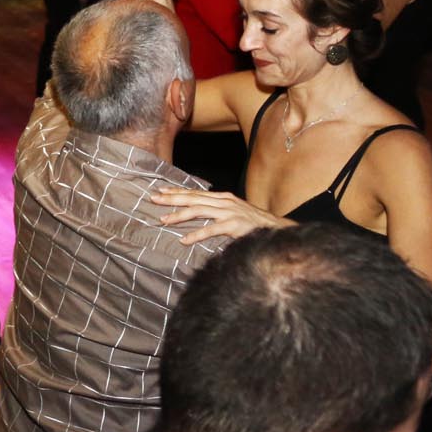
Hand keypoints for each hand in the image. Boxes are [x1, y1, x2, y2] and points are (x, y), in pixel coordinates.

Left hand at [150, 188, 291, 247]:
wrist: (277, 229)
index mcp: (222, 198)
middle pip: (193, 198)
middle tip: (153, 199)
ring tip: (164, 220)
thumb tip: (198, 213)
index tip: (160, 190)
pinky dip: (196, 234)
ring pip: (199, 211)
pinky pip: (211, 230)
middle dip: (172, 198)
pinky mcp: (234, 225)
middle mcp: (224, 202)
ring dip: (179, 215)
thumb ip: (217, 211)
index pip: (195, 193)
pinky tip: (184, 240)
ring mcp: (229, 212)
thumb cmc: (253, 224)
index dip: (177, 191)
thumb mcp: (233, 213)